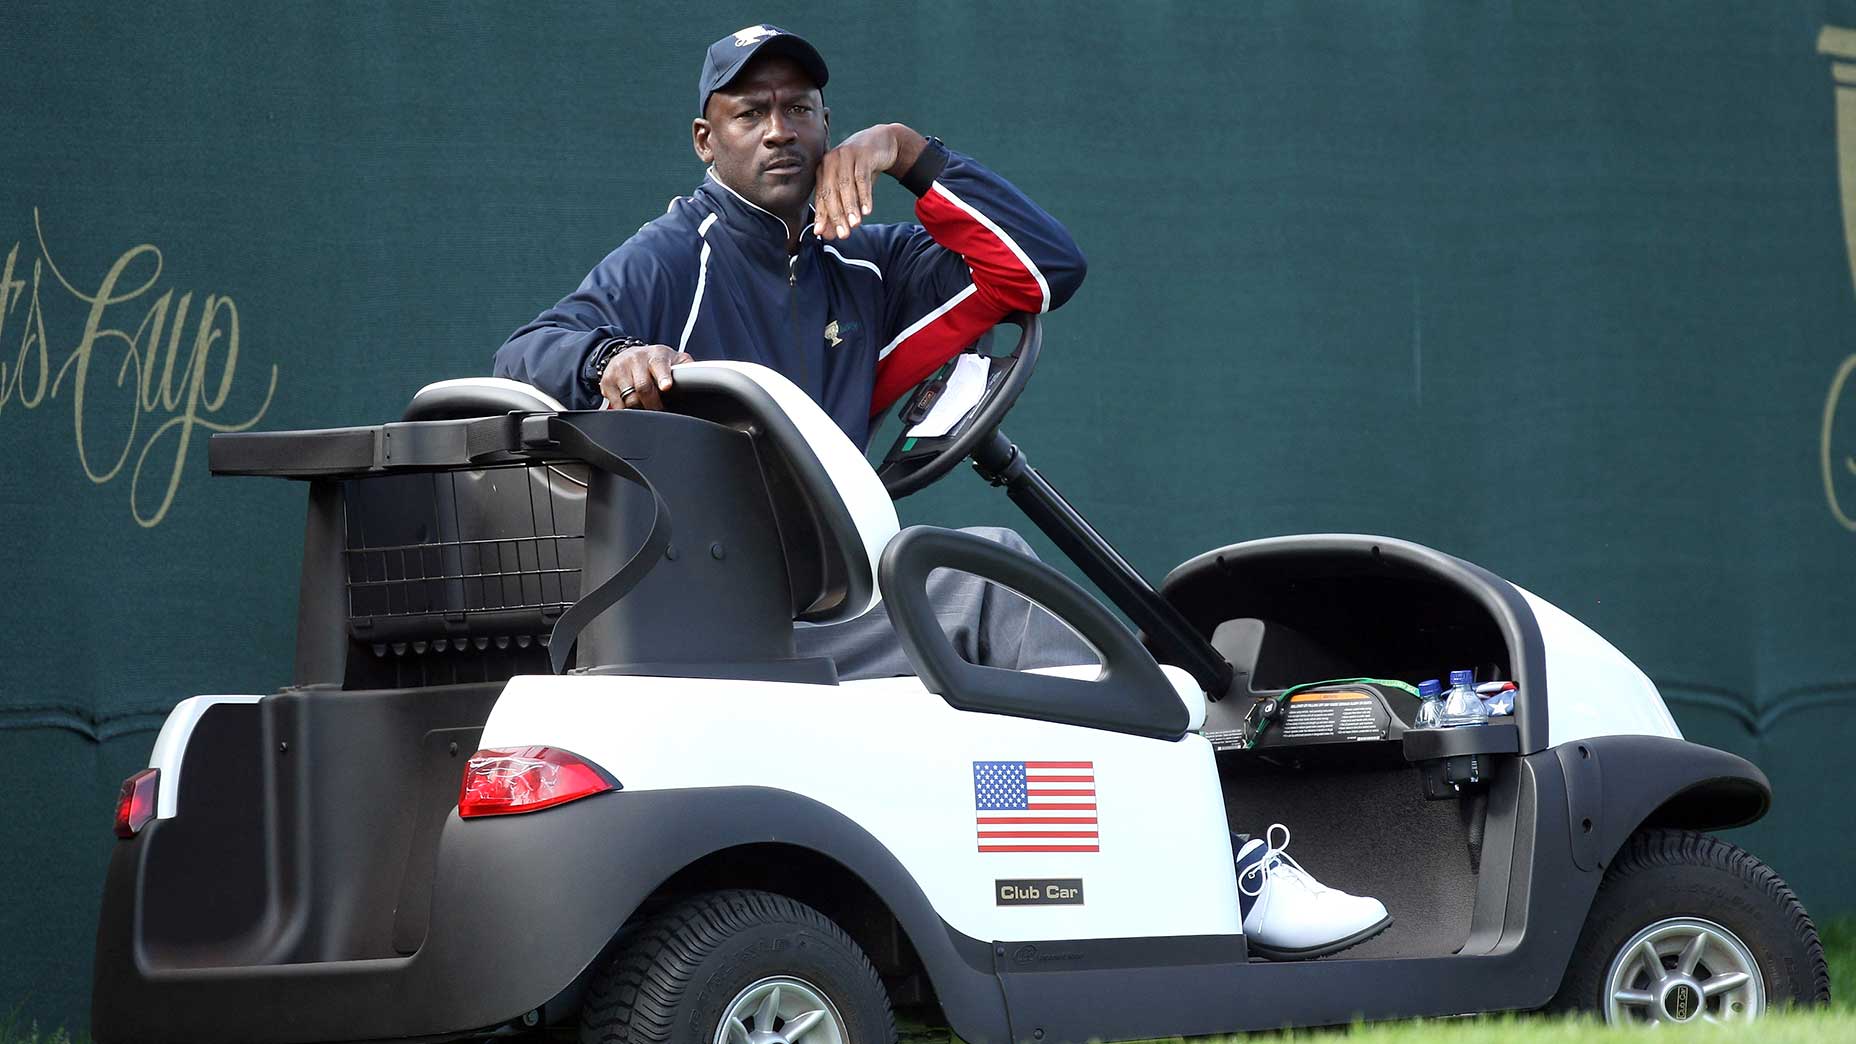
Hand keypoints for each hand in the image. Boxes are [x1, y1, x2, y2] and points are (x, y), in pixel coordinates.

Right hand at [599, 344, 691, 409]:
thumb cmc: (655, 361)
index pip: (659, 365)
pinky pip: (617, 404)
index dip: (663, 376)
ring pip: (630, 398)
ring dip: (640, 408)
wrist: (625, 354)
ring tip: (647, 408)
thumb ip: (687, 367)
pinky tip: (632, 408)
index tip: (666, 386)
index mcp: (655, 355)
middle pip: (643, 387)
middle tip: (660, 410)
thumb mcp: (673, 359)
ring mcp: (619, 370)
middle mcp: (635, 360)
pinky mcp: (607, 381)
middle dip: (654, 404)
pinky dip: (626, 411)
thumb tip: (703, 375)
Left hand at [813, 123, 924, 240]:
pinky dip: (865, 195)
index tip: (823, 234)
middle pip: (831, 192)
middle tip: (843, 235)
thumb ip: (840, 210)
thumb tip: (828, 235)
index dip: (822, 216)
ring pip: (845, 186)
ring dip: (850, 207)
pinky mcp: (862, 154)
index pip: (820, 197)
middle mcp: (830, 161)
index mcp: (823, 170)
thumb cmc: (861, 168)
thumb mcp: (850, 189)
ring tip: (855, 225)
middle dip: (837, 215)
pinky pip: (862, 177)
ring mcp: (845, 156)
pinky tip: (867, 211)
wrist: (881, 142)